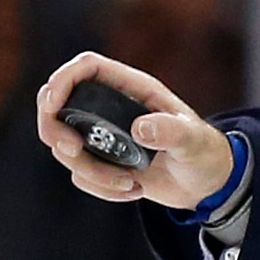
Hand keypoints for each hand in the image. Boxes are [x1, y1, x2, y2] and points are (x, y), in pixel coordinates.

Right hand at [37, 51, 233, 209]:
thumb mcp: (193, 141)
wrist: (207, 184)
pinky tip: (134, 190)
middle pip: (56, 103)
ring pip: (65, 145)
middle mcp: (110, 108)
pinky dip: (101, 188)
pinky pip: (80, 174)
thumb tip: (140, 128)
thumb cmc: (205, 152)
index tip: (52, 105)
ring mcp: (102, 135)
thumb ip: (171, 131)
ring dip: (89, 170)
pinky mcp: (102, 162)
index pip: (86, 68)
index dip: (62, 80)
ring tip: (132, 183)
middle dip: (54, 128)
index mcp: (132, 89)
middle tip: (73, 151)